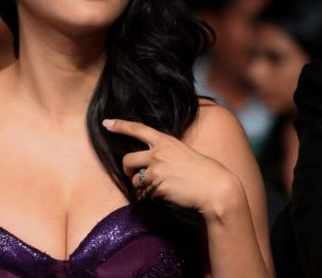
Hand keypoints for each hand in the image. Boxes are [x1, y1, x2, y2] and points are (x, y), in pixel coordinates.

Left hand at [103, 118, 244, 218]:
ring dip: (140, 187)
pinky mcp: (157, 187)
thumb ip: (165, 153)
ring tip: (157, 188)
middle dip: (126, 169)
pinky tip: (165, 197)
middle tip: (132, 175)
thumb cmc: (204, 171)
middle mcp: (158, 153)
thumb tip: (149, 162)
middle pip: (127, 159)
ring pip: (134, 180)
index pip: (138, 129)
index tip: (106, 123)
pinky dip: (150, 198)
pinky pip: (144, 195)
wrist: (215, 187)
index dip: (120, 125)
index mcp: (165, 141)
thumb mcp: (184, 152)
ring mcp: (156, 170)